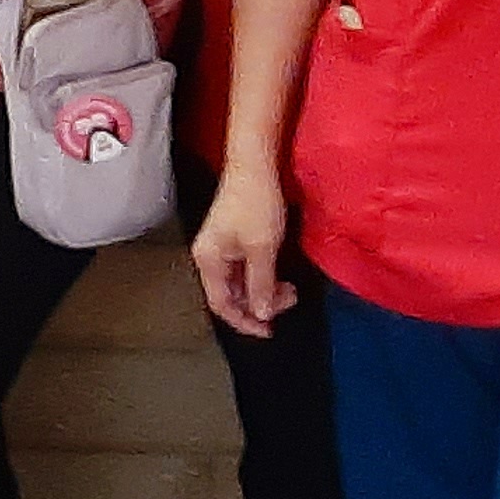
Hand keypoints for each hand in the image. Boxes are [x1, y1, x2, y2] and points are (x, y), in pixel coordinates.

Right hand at [191, 171, 295, 338]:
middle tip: (289, 299)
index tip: (269, 330)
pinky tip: (281, 277)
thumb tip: (260, 314)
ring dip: (265, 292)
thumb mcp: (262, 248)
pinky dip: (264, 279)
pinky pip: (246, 272)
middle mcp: (210, 258)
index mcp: (208, 261)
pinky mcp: (234, 243)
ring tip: (290, 288)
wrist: (254, 168)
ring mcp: (222, 251)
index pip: (221, 304)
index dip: (244, 321)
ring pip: (241, 285)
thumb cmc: (255, 204)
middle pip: (232, 296)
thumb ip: (260, 284)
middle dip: (260, 304)